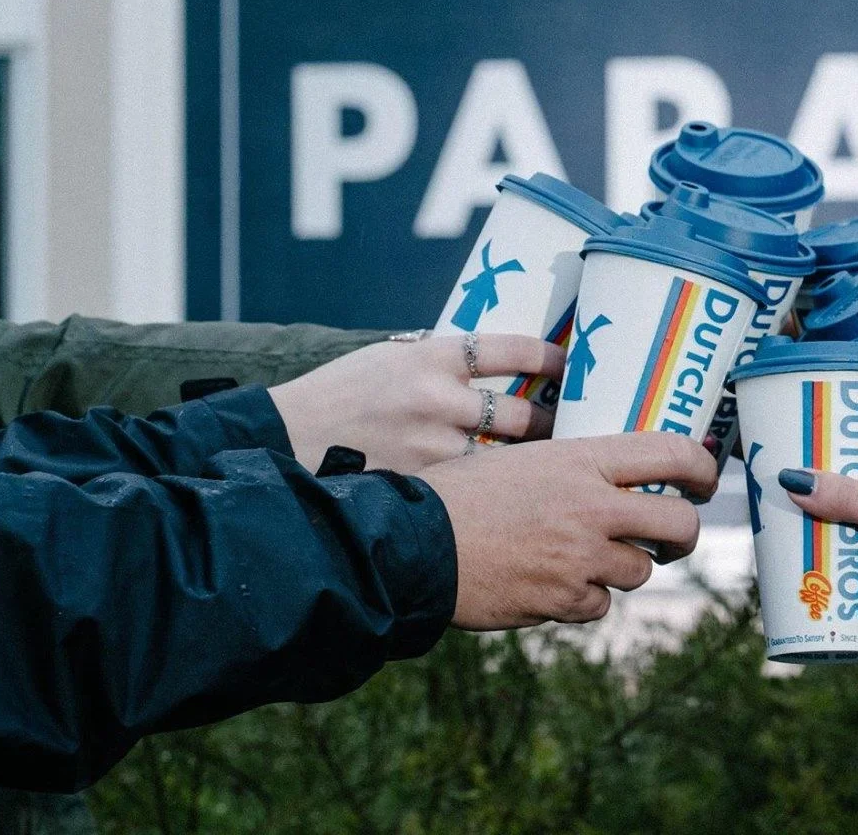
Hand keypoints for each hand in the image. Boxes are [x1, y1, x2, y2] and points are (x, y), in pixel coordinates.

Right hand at [269, 333, 562, 473]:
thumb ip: (442, 362)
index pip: (512, 350)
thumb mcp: (390, 358)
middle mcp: (438, 398)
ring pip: (507, 462)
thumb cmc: (340, 394)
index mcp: (432, 356)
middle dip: (554, 427)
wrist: (283, 439)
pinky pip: (475, 493)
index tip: (571, 368)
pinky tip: (514, 506)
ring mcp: (431, 447)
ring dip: (532, 470)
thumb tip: (497, 362)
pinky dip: (495, 498)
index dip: (551, 360)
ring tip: (553, 477)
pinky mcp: (421, 486)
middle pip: (525, 415)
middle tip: (573, 433)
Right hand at [421, 431, 717, 629]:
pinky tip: (553, 582)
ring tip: (583, 557)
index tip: (706, 479)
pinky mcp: (565, 599)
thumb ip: (574, 469)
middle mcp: (592, 507)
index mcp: (582, 459)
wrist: (414, 545)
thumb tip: (617, 479)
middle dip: (684, 533)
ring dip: (623, 567)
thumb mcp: (522, 459)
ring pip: (640, 569)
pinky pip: (600, 603)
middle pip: (680, 523)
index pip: (672, 453)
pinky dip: (585, 597)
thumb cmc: (461, 494)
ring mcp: (582, 557)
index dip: (704, 467)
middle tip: (673, 537)